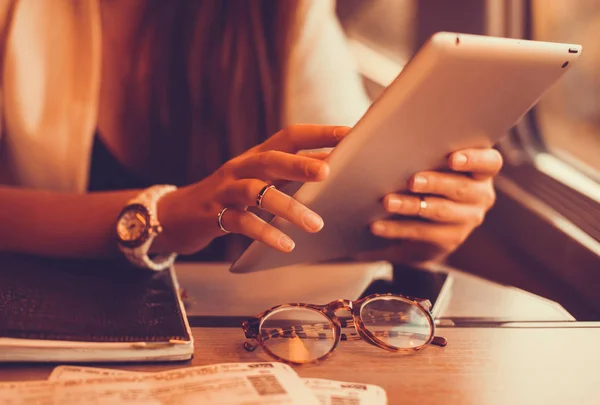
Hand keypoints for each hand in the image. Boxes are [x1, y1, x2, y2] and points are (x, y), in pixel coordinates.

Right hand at [154, 125, 349, 254]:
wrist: (178, 215)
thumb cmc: (230, 196)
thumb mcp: (259, 180)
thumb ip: (290, 174)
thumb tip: (334, 169)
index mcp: (258, 156)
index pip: (290, 136)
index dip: (318, 133)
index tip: (350, 133)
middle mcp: (242, 167)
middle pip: (271, 159)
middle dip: (300, 163)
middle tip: (328, 172)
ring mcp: (226, 190)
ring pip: (256, 192)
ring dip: (287, 206)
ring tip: (315, 223)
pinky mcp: (214, 215)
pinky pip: (241, 223)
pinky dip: (264, 233)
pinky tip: (286, 244)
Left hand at [357, 148, 502, 263]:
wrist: (420, 226)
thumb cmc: (420, 179)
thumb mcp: (418, 160)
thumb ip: (406, 143)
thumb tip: (351, 129)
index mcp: (479, 170)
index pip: (489, 162)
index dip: (474, 159)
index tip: (452, 158)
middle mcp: (480, 195)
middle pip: (462, 188)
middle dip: (435, 183)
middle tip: (412, 180)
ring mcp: (467, 220)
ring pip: (441, 212)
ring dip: (412, 206)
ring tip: (387, 201)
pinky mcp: (449, 241)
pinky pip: (423, 234)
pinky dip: (397, 228)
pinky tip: (377, 225)